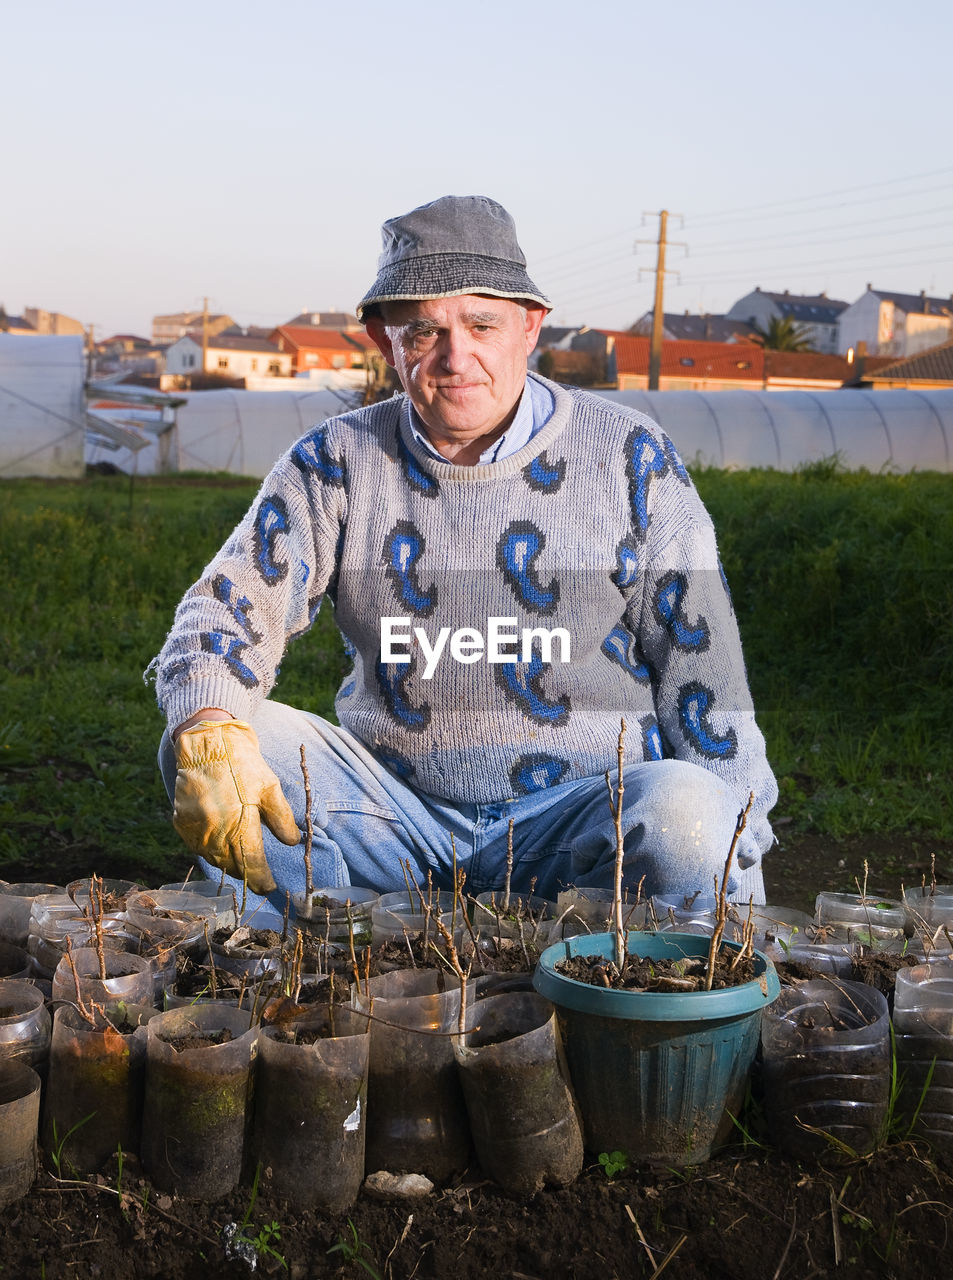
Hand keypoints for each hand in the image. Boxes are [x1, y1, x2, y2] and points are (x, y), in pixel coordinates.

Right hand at [172, 720, 299, 893]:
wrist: (207, 743)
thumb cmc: (243, 765)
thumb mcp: (270, 788)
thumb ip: (282, 818)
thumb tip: (293, 842)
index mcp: (239, 823)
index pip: (252, 863)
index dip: (262, 879)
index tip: (271, 887)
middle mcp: (214, 830)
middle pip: (232, 865)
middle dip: (246, 873)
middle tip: (258, 876)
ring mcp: (195, 828)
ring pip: (213, 859)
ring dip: (228, 864)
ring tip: (241, 864)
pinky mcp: (181, 822)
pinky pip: (197, 847)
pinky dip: (210, 851)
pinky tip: (221, 846)